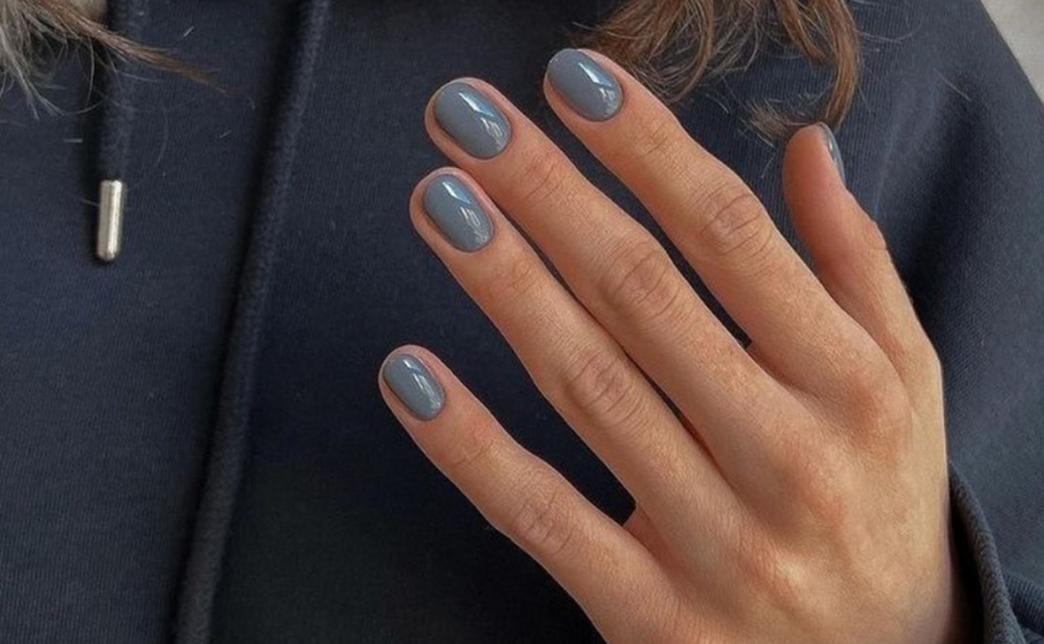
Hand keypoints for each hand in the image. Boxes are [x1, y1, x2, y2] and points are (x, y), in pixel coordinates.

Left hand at [379, 49, 969, 641]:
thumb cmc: (879, 501)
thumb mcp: (906, 383)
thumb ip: (856, 263)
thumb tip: (809, 146)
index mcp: (853, 385)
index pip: (732, 239)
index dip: (646, 149)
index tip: (572, 82)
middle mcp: (788, 458)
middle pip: (644, 296)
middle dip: (548, 192)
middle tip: (466, 117)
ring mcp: (717, 544)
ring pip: (589, 389)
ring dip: (504, 285)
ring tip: (438, 199)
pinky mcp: (652, 619)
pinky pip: (543, 520)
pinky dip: (469, 446)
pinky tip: (407, 370)